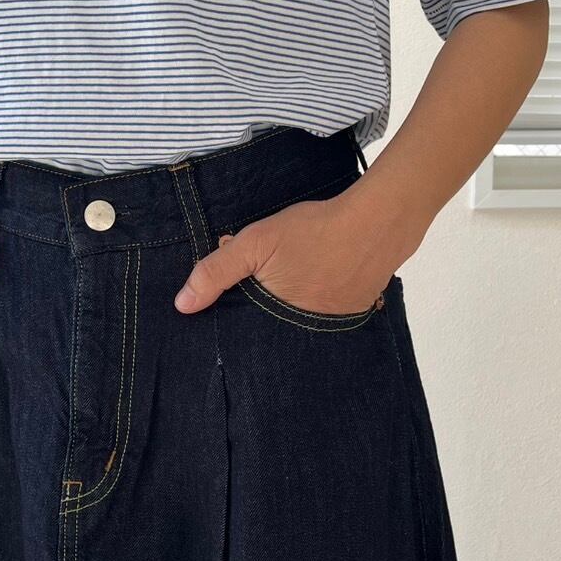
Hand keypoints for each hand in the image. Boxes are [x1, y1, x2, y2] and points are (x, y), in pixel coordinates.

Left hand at [173, 193, 403, 315]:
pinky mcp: (351, 318)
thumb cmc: (315, 231)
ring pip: (296, 326)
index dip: (235, 322)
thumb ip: (216, 272)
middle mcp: (302, 336)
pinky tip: (318, 279)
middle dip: (262, 315)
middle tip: (273, 280)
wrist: (378, 223)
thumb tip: (182, 305)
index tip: (234, 305)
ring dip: (289, 309)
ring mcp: (330, 329)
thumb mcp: (256, 242)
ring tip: (296, 278)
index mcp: (274, 323)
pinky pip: (323, 319)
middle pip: (270, 332)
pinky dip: (315, 303)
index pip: (244, 337)